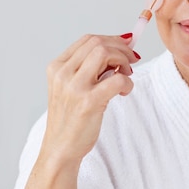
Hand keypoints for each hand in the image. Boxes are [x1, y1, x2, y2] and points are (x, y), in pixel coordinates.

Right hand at [42, 33, 138, 164]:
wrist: (60, 149)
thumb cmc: (71, 120)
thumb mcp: (71, 88)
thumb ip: (89, 69)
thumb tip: (119, 47)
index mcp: (57, 67)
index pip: (87, 39)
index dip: (111, 39)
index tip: (126, 46)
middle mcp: (63, 73)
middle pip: (98, 43)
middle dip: (121, 49)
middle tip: (132, 61)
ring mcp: (74, 87)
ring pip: (106, 54)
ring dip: (123, 61)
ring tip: (126, 75)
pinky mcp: (88, 102)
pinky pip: (117, 79)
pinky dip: (127, 82)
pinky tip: (124, 91)